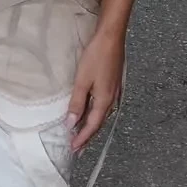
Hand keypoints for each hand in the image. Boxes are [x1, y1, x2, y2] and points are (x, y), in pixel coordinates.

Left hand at [67, 26, 124, 153]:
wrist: (112, 37)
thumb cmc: (96, 57)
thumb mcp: (82, 80)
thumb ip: (77, 103)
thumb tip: (71, 124)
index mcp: (105, 101)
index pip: (92, 126)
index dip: (82, 138)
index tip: (73, 149)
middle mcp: (113, 99)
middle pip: (99, 123)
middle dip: (88, 136)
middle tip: (77, 148)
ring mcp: (115, 92)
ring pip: (102, 115)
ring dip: (92, 126)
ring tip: (82, 135)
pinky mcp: (114, 84)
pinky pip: (104, 106)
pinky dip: (96, 114)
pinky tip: (91, 113)